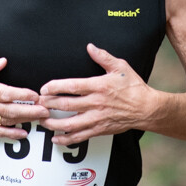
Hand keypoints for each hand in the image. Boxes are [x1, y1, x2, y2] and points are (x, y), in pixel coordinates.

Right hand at [0, 57, 48, 138]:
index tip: (36, 95)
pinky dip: (10, 134)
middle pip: (9, 110)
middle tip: (46, 110)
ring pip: (5, 121)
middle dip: (30, 111)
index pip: (5, 94)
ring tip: (40, 119)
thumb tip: (3, 61)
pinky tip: (23, 133)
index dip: (22, 96)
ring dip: (24, 121)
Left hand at [37, 43, 158, 144]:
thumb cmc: (133, 87)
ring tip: (42, 120)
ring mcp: (97, 118)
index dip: (55, 87)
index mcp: (99, 86)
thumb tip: (90, 47)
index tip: (44, 88)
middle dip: (49, 104)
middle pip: (67, 105)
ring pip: (70, 124)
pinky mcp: (99, 130)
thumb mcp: (120, 67)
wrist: (146, 109)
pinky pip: (80, 136)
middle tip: (38, 103)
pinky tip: (55, 138)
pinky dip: (66, 138)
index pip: (72, 86)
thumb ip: (103, 57)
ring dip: (53, 123)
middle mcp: (96, 103)